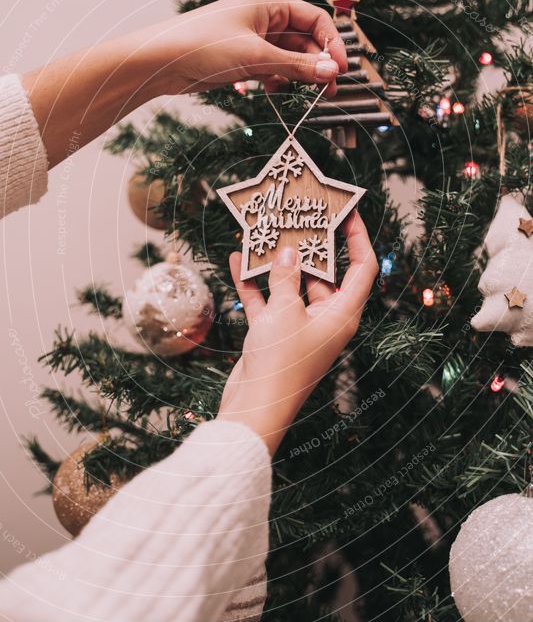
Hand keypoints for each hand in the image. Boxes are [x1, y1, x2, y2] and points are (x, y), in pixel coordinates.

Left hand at [25, 0, 344, 167]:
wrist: (159, 61)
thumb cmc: (201, 45)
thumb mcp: (256, 57)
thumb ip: (297, 66)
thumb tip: (332, 72)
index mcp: (269, 4)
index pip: (316, 19)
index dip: (332, 44)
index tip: (340, 71)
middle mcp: (263, 18)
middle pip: (305, 40)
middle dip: (316, 64)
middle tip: (327, 91)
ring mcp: (252, 40)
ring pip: (289, 57)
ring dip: (296, 75)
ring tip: (296, 92)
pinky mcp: (241, 59)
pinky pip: (271, 69)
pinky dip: (275, 80)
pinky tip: (268, 91)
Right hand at [218, 211, 377, 454]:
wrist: (255, 408)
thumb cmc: (280, 362)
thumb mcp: (285, 311)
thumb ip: (288, 277)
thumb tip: (291, 251)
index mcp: (342, 314)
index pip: (362, 269)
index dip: (359, 239)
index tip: (347, 213)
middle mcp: (326, 319)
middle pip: (324, 274)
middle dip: (309, 247)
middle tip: (298, 218)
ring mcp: (300, 327)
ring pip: (292, 286)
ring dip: (277, 264)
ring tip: (265, 233)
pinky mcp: (275, 335)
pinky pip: (268, 302)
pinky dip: (254, 284)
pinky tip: (238, 260)